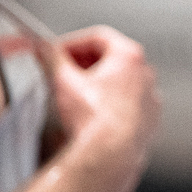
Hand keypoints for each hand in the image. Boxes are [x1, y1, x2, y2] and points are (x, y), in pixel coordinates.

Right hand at [48, 26, 159, 191]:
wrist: (111, 154)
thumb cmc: (93, 117)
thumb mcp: (63, 80)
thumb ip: (51, 57)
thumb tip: (41, 46)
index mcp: (129, 57)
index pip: (98, 37)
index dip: (72, 42)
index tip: (56, 52)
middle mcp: (146, 74)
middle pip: (111, 58)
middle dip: (84, 63)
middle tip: (63, 72)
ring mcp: (150, 98)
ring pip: (120, 83)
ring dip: (97, 85)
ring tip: (75, 96)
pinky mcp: (149, 119)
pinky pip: (128, 105)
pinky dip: (110, 105)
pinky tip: (92, 116)